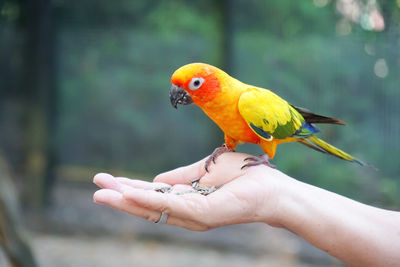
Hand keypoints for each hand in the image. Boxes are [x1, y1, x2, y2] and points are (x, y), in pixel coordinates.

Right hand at [93, 152, 288, 230]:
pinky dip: (149, 201)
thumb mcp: (204, 170)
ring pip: (154, 209)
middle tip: (96, 187)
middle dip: (120, 196)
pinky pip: (172, 206)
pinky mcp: (204, 215)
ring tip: (102, 193)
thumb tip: (156, 178)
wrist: (271, 187)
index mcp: (186, 199)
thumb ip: (180, 176)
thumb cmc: (242, 176)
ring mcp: (194, 215)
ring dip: (126, 200)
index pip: (152, 195)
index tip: (107, 179)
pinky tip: (129, 194)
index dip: (129, 188)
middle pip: (147, 205)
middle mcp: (186, 211)